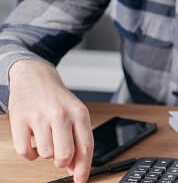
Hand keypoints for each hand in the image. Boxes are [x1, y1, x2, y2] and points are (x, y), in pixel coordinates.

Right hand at [8, 59, 92, 182]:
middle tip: (60, 156)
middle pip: (64, 155)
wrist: (35, 77)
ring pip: (45, 154)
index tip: (81, 180)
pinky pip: (25, 152)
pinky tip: (33, 142)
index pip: (85, 147)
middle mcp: (60, 114)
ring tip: (47, 140)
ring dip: (46, 153)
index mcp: (79, 113)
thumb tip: (76, 169)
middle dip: (63, 162)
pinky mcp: (19, 120)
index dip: (84, 168)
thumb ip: (78, 140)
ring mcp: (39, 117)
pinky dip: (29, 153)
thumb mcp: (75, 114)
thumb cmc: (57, 100)